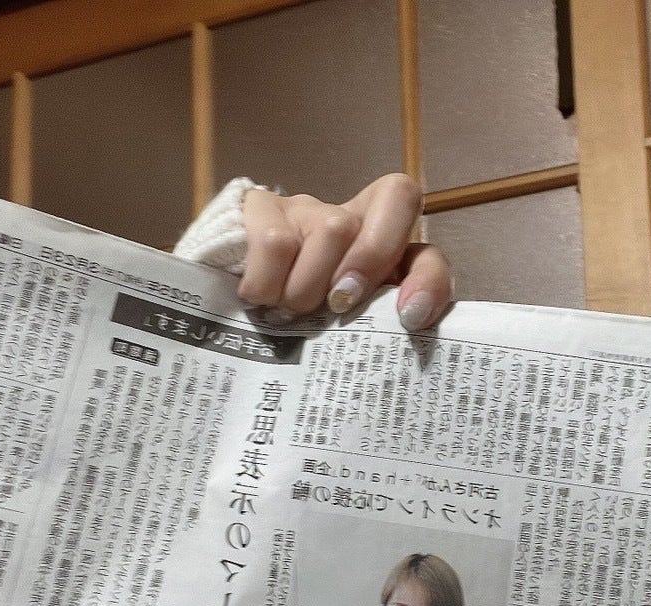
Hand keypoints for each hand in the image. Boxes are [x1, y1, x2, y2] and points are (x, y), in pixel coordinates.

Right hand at [241, 173, 450, 330]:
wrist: (222, 306)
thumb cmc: (295, 328)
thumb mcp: (340, 334)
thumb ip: (376, 335)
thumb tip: (400, 355)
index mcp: (383, 260)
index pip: (426, 250)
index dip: (427, 280)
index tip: (410, 317)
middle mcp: (349, 221)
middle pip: (388, 211)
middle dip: (363, 265)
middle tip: (335, 307)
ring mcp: (304, 209)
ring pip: (333, 227)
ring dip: (309, 286)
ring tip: (288, 311)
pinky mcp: (260, 206)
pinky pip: (275, 241)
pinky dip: (266, 283)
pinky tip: (256, 299)